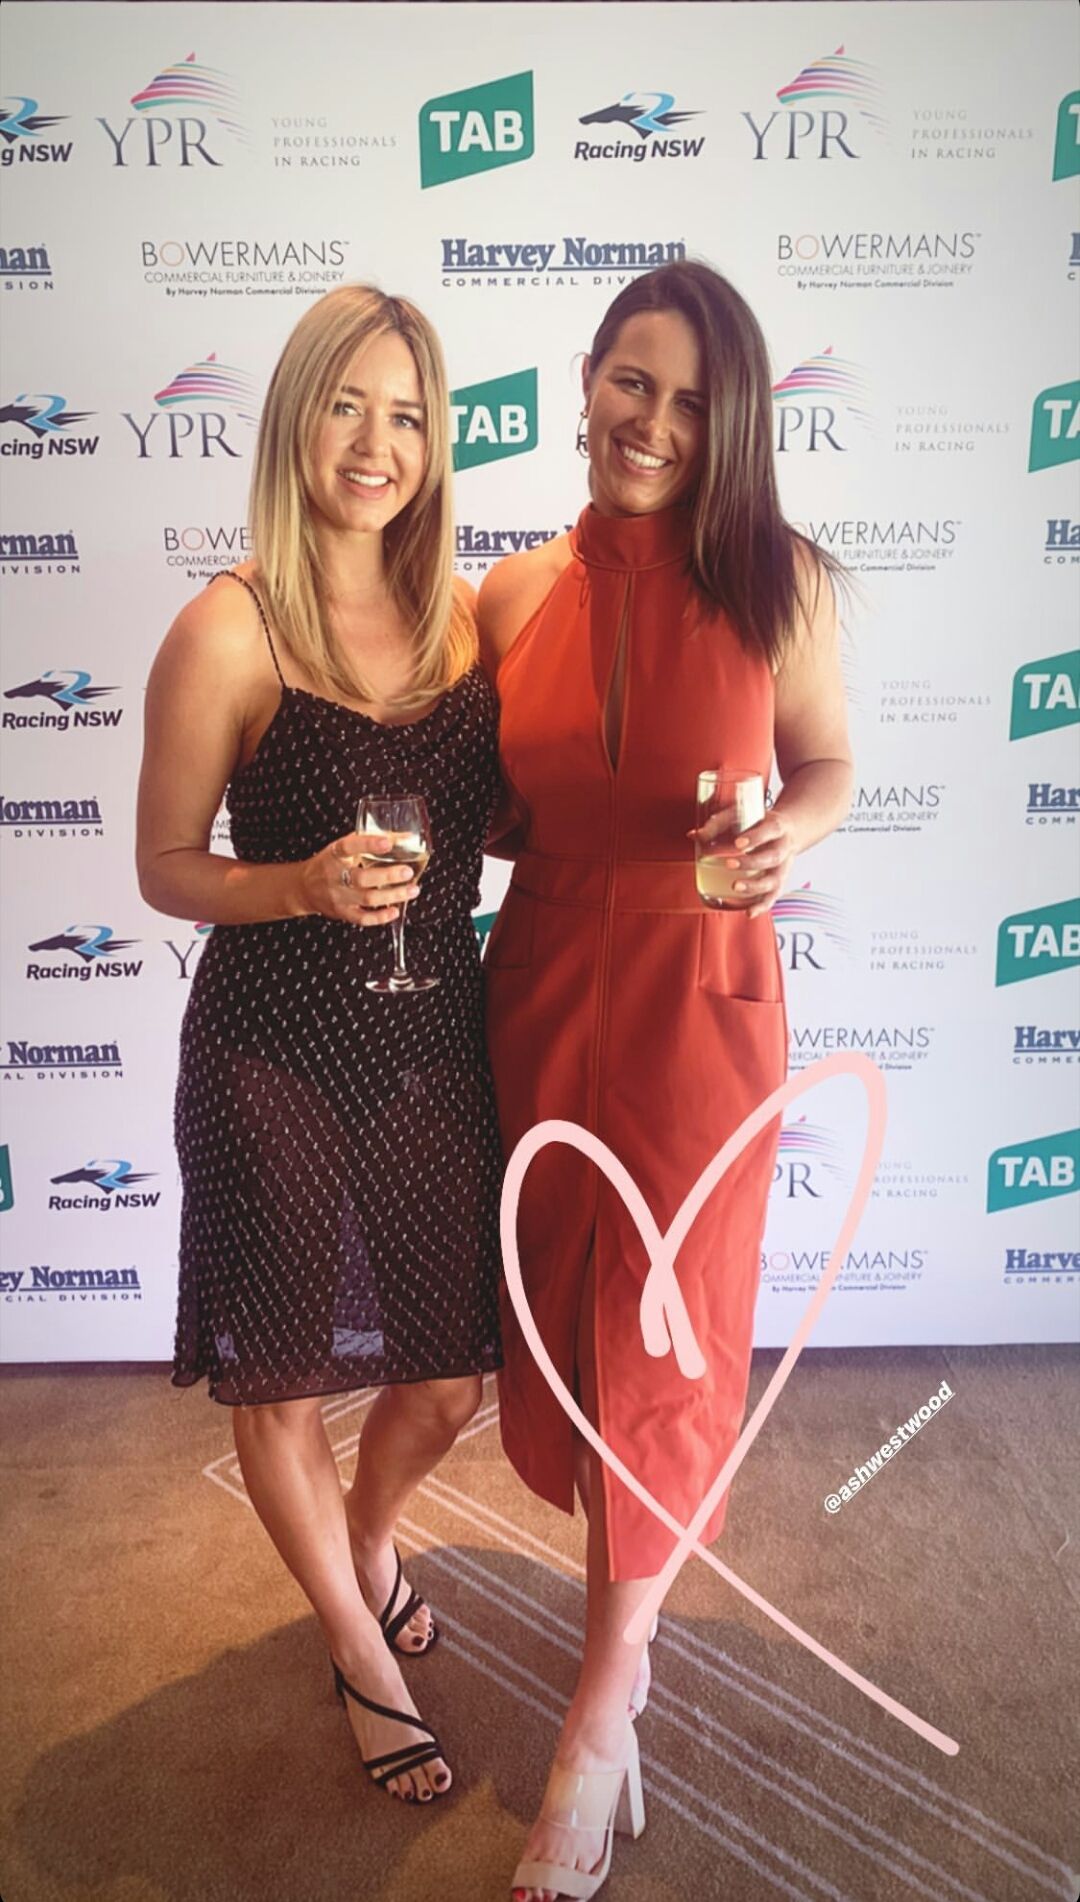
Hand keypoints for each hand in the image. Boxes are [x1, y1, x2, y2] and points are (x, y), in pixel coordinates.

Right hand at [297, 830, 418, 925]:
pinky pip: (362, 918)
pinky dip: (380, 917)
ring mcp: (338, 896)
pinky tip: (394, 911)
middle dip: (388, 875)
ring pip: (367, 899)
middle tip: (407, 872)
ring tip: (411, 890)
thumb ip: (370, 841)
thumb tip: (404, 837)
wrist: (304, 887)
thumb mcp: (343, 848)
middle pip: (362, 877)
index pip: (349, 846)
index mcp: (334, 854)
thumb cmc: (329, 864)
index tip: (388, 842)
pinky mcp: (342, 913)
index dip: (368, 844)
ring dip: (393, 895)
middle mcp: (334, 875)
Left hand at [688, 810, 797, 919]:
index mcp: (777, 827)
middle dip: (751, 863)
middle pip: (772, 857)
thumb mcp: (742, 816)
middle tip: (729, 864)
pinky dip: (762, 906)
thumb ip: (718, 823)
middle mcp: (783, 847)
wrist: (787, 831)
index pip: (770, 830)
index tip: (738, 843)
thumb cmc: (758, 823)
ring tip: (735, 887)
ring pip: (774, 879)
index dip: (756, 837)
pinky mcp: (779, 881)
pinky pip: (773, 896)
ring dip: (755, 886)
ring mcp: (783, 867)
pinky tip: (749, 913)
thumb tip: (693, 835)